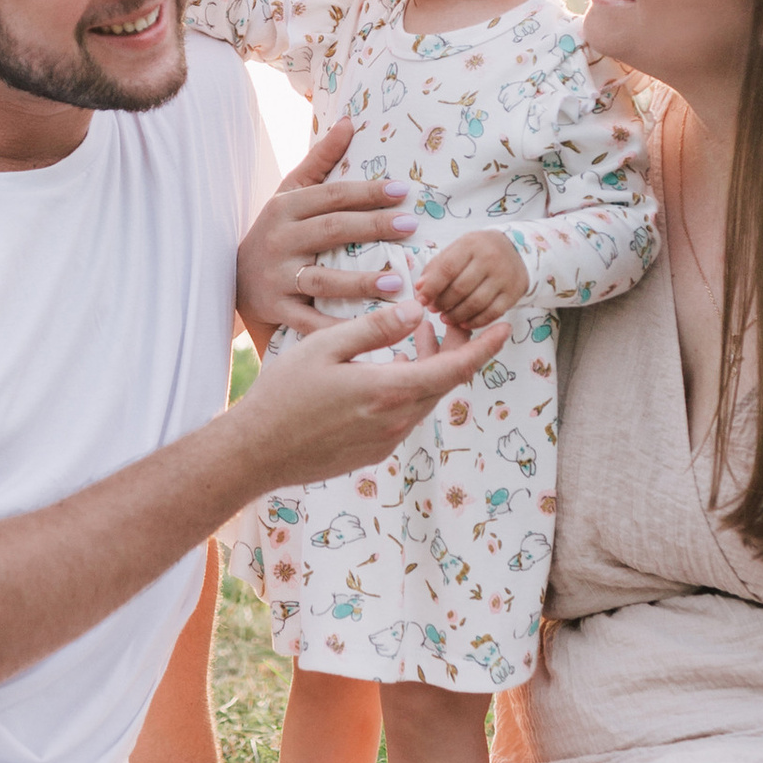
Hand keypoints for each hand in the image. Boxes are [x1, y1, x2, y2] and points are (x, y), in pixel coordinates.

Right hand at [235, 119, 416, 338]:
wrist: (231, 279)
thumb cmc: (275, 231)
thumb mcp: (289, 193)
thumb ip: (320, 160)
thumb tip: (350, 122)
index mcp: (285, 208)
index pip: (332, 196)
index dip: (367, 192)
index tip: (403, 191)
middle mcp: (279, 240)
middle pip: (331, 231)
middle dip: (373, 227)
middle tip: (411, 226)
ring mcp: (277, 278)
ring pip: (323, 279)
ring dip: (361, 282)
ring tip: (397, 281)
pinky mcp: (277, 310)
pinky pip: (311, 322)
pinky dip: (338, 328)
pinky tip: (369, 328)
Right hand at [235, 300, 497, 489]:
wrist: (257, 452)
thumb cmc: (283, 394)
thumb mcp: (325, 346)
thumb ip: (375, 328)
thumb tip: (417, 310)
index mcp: (389, 391)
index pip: (455, 368)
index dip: (484, 347)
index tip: (506, 327)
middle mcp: (396, 420)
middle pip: (445, 383)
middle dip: (455, 349)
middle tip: (449, 318)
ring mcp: (387, 440)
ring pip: (425, 398)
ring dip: (429, 367)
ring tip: (417, 335)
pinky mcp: (374, 451)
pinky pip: (406, 415)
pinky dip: (411, 388)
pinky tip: (391, 368)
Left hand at [416, 229, 529, 338]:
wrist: (515, 250)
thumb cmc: (478, 251)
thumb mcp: (457, 249)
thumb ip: (437, 267)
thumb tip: (420, 288)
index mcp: (470, 244)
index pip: (447, 268)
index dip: (431, 287)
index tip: (420, 300)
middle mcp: (489, 259)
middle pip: (460, 288)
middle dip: (442, 303)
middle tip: (433, 309)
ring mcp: (503, 277)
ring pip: (475, 303)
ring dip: (456, 315)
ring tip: (445, 318)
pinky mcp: (513, 293)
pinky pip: (492, 313)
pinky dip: (475, 322)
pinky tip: (463, 323)